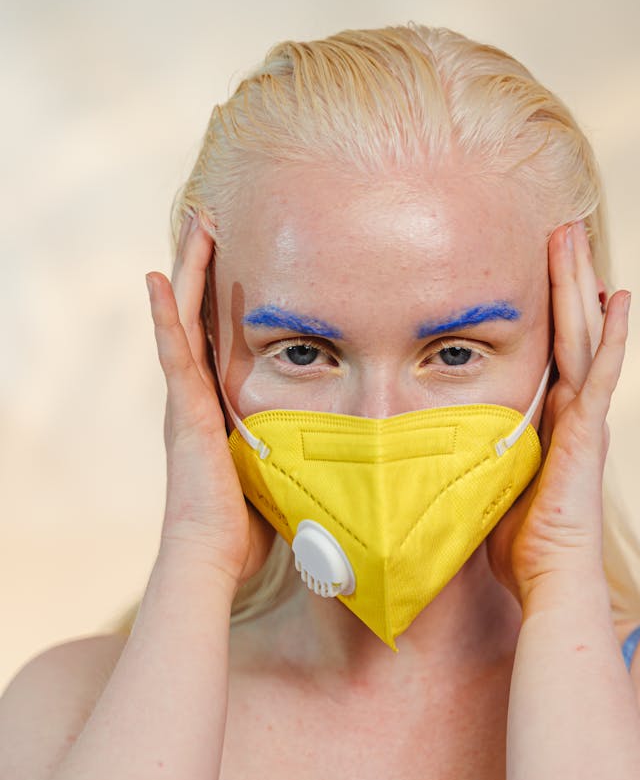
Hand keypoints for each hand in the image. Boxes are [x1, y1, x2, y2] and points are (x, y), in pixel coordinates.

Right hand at [147, 214, 273, 588]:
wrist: (215, 557)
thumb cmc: (248, 529)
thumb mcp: (281, 476)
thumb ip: (299, 454)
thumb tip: (345, 453)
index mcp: (217, 411)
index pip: (217, 341)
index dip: (220, 301)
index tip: (235, 261)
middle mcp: (197, 400)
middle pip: (197, 318)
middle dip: (203, 270)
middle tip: (211, 222)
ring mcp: (187, 403)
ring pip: (183, 322)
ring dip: (187, 272)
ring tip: (194, 225)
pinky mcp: (185, 413)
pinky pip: (173, 353)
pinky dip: (163, 315)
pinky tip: (156, 278)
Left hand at [486, 220, 629, 607]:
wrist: (547, 581)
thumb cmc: (517, 547)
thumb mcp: (485, 488)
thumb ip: (472, 460)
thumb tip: (429, 451)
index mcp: (549, 424)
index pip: (550, 352)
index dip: (548, 310)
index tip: (537, 268)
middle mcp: (573, 415)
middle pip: (570, 332)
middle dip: (564, 280)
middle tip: (559, 229)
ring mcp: (585, 422)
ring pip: (585, 339)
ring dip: (581, 287)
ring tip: (575, 237)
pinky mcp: (589, 434)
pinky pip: (601, 374)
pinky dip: (610, 336)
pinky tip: (617, 298)